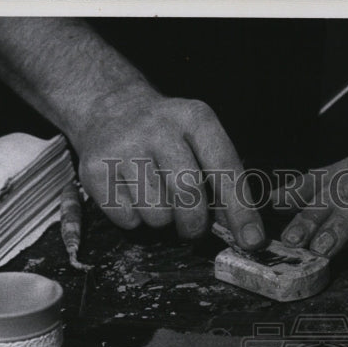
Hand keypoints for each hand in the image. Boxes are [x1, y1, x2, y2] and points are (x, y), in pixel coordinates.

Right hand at [71, 84, 264, 248]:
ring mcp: (123, 147)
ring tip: (157, 200)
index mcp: (195, 118)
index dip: (241, 210)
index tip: (253, 241)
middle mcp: (158, 128)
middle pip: (188, 196)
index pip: (224, 169)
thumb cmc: (167, 136)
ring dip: (163, 221)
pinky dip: (135, 219)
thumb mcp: (199, 139)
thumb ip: (223, 180)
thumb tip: (246, 233)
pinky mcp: (94, 169)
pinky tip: (132, 194)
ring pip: (157, 215)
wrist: (108, 105)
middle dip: (195, 224)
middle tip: (192, 227)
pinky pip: (128, 220)